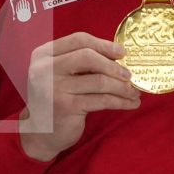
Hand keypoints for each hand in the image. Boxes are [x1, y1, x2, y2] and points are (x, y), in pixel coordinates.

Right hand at [18, 32, 141, 161]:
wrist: (40, 133)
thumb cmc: (56, 100)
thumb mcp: (60, 75)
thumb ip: (79, 62)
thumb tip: (118, 56)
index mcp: (43, 55)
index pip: (78, 40)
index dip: (103, 44)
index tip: (122, 52)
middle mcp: (45, 69)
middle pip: (88, 56)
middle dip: (113, 65)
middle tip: (129, 75)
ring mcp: (55, 88)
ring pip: (98, 80)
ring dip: (122, 87)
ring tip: (133, 92)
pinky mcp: (67, 107)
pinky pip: (102, 100)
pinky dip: (120, 101)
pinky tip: (131, 104)